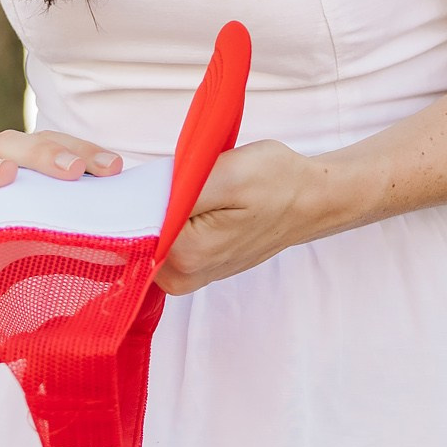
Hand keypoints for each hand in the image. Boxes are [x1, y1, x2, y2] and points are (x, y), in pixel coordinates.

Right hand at [0, 130, 122, 281]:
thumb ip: (58, 215)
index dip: (81, 152)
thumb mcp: (20, 216)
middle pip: (10, 147)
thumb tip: (120, 234)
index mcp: (8, 166)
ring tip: (3, 173)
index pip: (48, 148)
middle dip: (44, 155)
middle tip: (74, 171)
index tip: (115, 168)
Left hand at [156, 139, 346, 295]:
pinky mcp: (200, 265)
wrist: (311, 199)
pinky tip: (200, 201)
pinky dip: (176, 219)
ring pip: (152, 236)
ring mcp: (192, 274)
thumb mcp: (229, 173)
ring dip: (165, 209)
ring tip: (201, 189)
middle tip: (186, 177)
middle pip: (139, 233)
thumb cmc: (277, 182)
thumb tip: (143, 200)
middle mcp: (186, 274)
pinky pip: (168, 242)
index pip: (135, 221)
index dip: (144, 191)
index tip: (168, 175)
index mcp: (187, 254)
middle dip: (152, 201)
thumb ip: (181, 190)